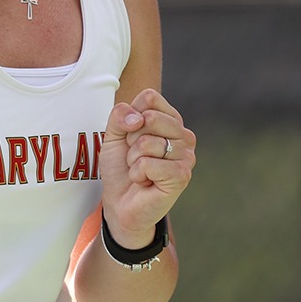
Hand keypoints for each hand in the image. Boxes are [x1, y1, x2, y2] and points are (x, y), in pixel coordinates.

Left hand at [100, 88, 194, 245]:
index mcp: (171, 120)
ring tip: (141, 171)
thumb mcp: (114, 135)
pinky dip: (138, 174)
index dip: (131, 117)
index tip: (131, 137)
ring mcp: (187, 155)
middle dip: (131, 140)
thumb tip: (139, 118)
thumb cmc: (121, 168)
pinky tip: (145, 182)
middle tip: (135, 157)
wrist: (120, 203)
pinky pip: (148, 163)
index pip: (150, 98)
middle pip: (149, 118)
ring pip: (146, 142)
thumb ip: (120, 115)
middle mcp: (184, 135)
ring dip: (133, 160)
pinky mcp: (182, 175)